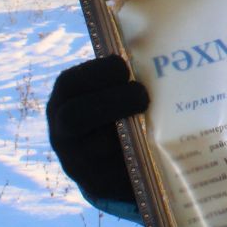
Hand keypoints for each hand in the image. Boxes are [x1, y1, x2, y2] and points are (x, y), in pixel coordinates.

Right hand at [46, 55, 149, 204]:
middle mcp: (62, 133)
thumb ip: (122, 77)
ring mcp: (77, 163)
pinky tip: (160, 148)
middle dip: (112, 103)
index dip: (95, 73)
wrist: (108, 164)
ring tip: (155, 121)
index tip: (122, 66)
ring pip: (95, 150)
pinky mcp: (97, 186)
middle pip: (76, 117)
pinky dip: (139, 160)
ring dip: (128, 134)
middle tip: (142, 96)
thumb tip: (164, 41)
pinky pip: (115, 175)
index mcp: (64, 101)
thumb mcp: (108, 94)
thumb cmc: (115, 114)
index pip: (69, 83)